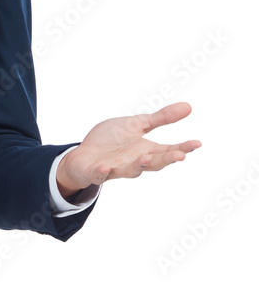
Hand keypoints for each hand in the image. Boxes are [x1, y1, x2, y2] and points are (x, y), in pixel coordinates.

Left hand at [56, 102, 200, 197]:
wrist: (84, 155)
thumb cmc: (112, 140)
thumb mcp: (136, 125)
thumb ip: (160, 119)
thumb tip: (188, 107)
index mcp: (145, 150)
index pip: (167, 150)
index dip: (182, 148)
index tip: (197, 143)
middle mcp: (134, 162)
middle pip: (154, 163)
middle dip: (166, 160)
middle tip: (180, 155)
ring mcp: (116, 168)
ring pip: (130, 171)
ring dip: (138, 166)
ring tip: (145, 157)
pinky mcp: (97, 172)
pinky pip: (100, 174)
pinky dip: (103, 172)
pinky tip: (105, 167)